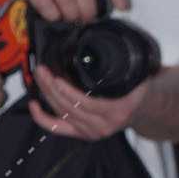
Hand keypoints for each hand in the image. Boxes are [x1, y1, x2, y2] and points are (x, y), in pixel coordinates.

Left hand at [29, 60, 150, 140]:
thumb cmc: (139, 91)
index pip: (88, 104)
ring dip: (46, 94)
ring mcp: (91, 131)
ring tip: (40, 76)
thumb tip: (107, 43)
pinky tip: (34, 104)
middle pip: (70, 107)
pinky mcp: (82, 134)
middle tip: (42, 70)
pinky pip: (57, 128)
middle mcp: (104, 125)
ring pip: (61, 113)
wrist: (145, 110)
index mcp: (118, 110)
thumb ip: (126, 67)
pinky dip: (42, 118)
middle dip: (52, 88)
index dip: (69, 92)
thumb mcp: (139, 77)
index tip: (57, 77)